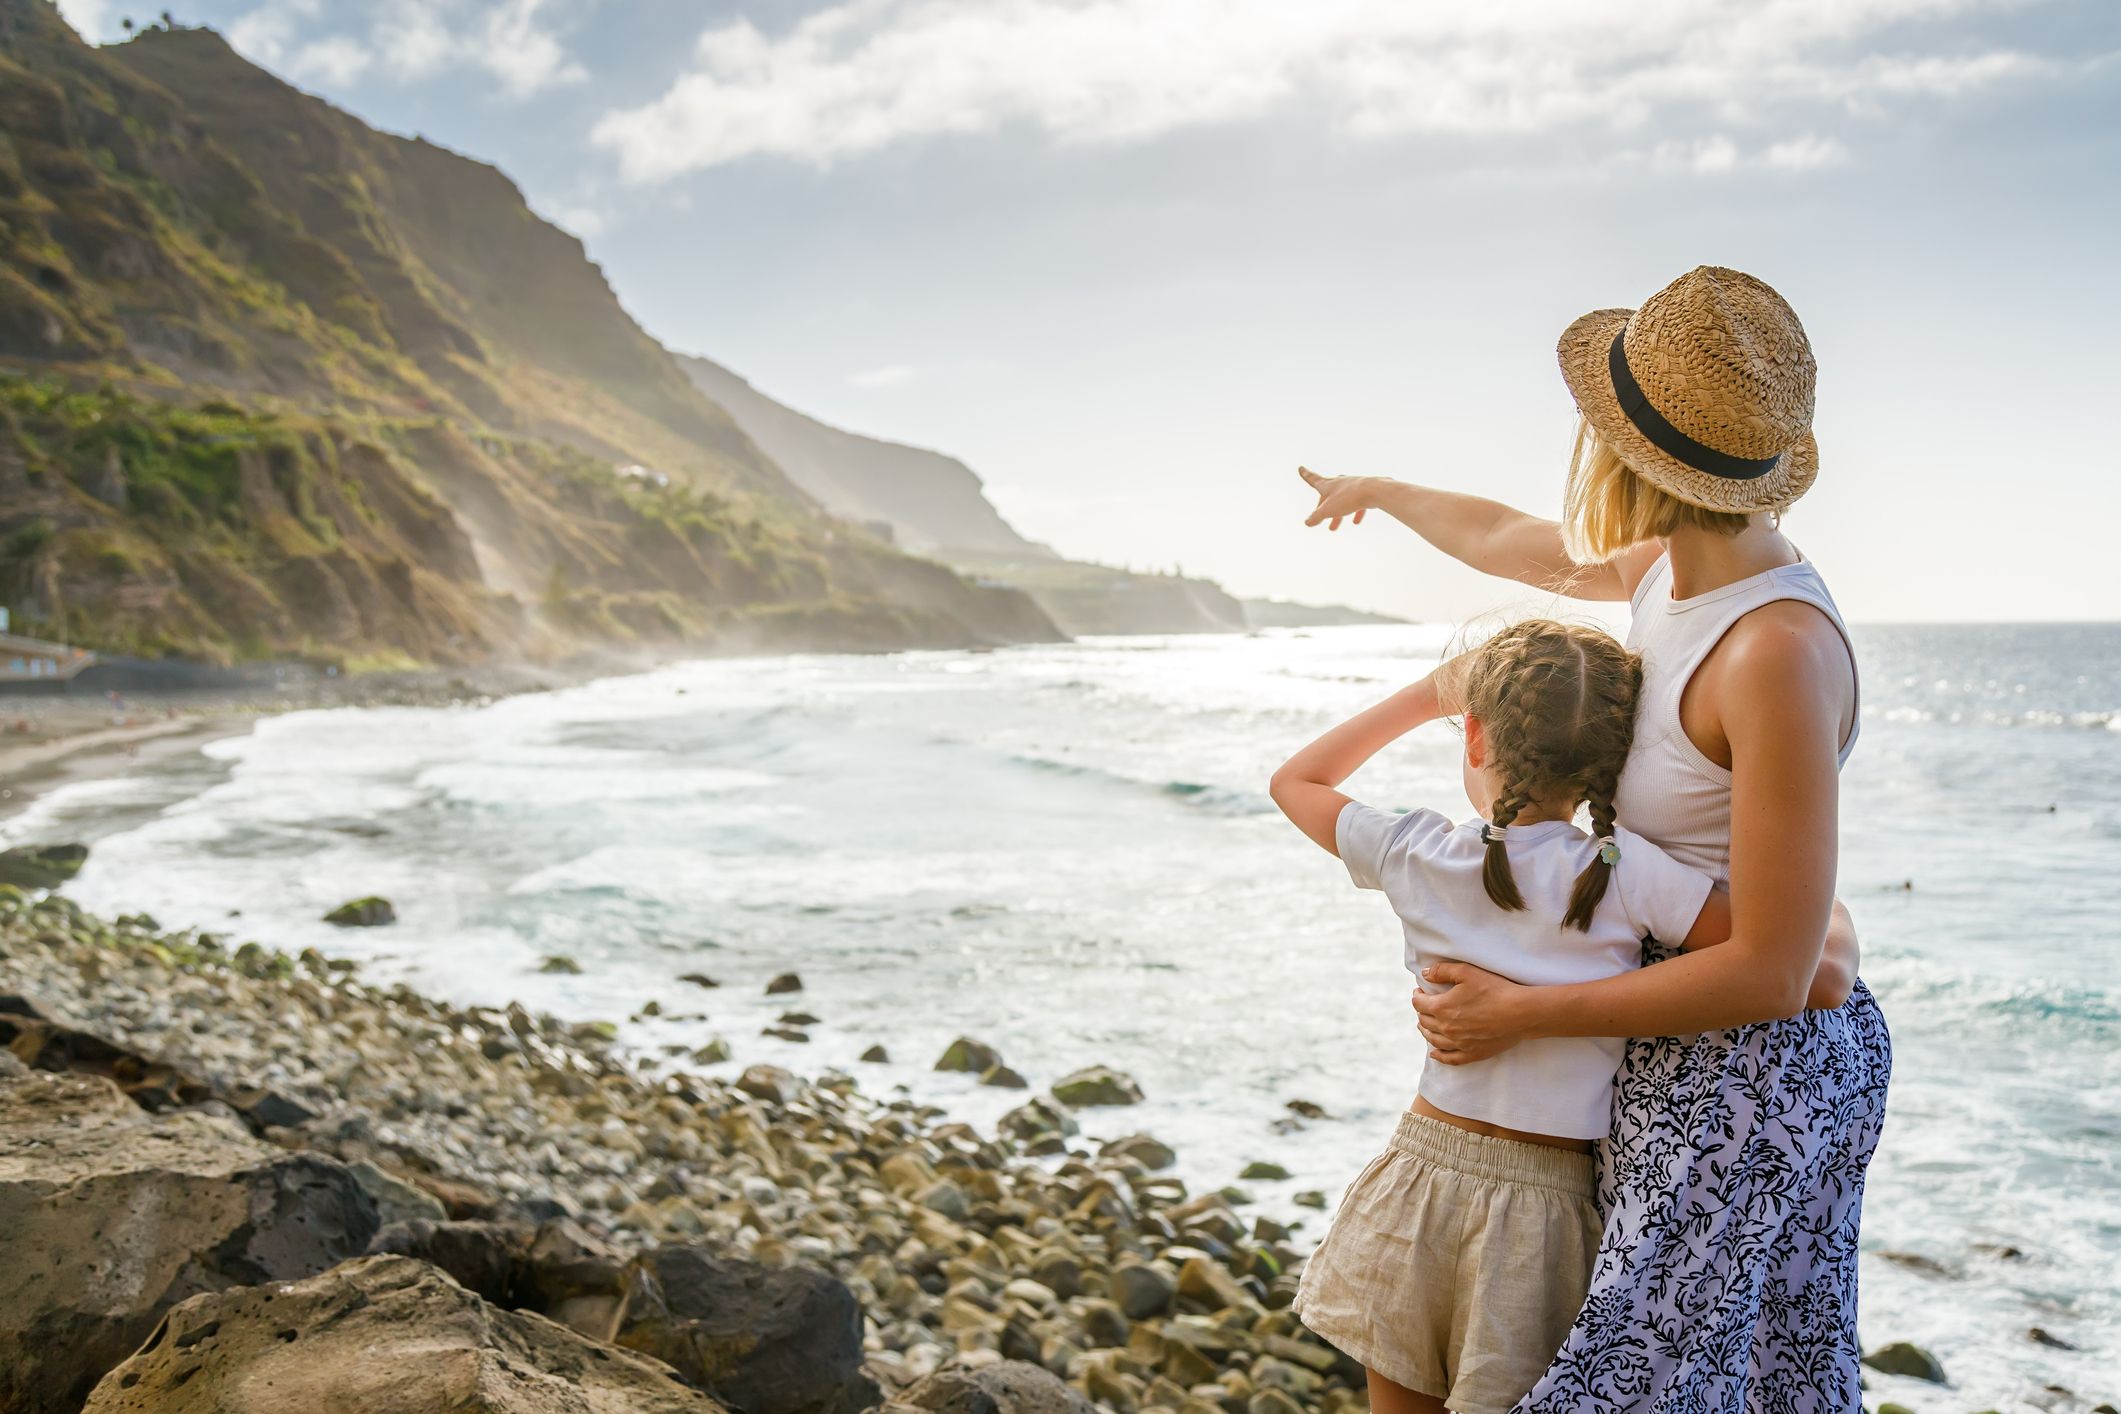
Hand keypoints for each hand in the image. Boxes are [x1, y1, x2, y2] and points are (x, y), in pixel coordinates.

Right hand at [1299, 467, 1378, 530]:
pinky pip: (1358, 503)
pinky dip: (1355, 512)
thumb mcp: (1328, 510)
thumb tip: (1307, 522)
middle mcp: (1340, 482)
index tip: (1301, 468)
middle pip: (1327, 494)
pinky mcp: (1366, 492)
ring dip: (1337, 513)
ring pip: (1342, 500)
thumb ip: (1316, 517)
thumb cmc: (1349, 498)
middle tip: (1319, 516)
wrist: (1374, 491)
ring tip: (1333, 527)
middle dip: (1322, 507)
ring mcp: (1353, 486)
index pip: (1313, 479)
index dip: (1306, 475)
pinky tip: (1356, 521)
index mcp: (1328, 485)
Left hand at [1410, 961, 1534, 1063]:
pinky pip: (1450, 1058)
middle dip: (1421, 1012)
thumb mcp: (1466, 971)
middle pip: (1424, 1021)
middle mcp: (1446, 1028)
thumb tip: (1424, 974)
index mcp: (1441, 1008)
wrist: (1520, 1013)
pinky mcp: (1472, 1054)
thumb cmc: (1494, 989)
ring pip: (1433, 1040)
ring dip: (1426, 1031)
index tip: (1420, 991)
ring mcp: (1459, 1043)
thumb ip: (1442, 971)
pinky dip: (1439, 1056)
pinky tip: (1434, 1053)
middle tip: (1424, 1006)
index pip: (1419, 1003)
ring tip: (1424, 1025)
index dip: (1417, 995)